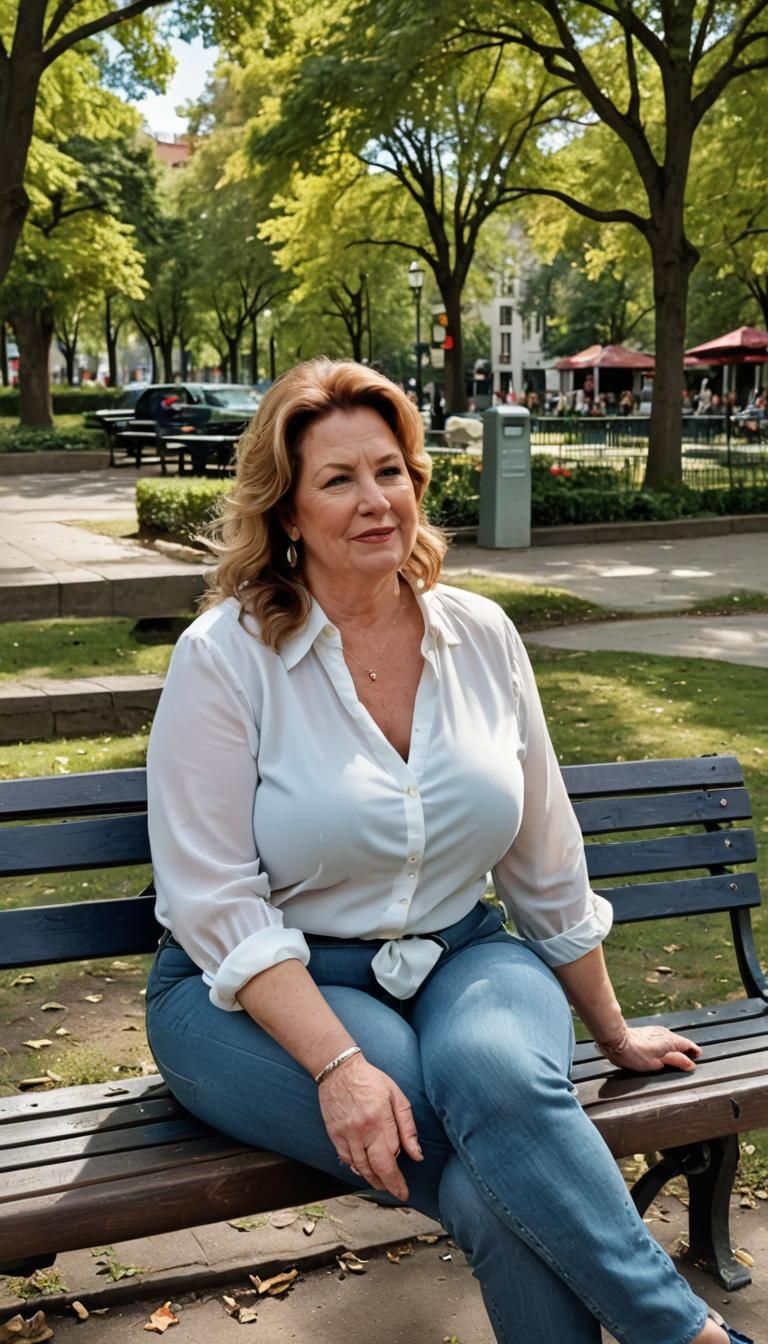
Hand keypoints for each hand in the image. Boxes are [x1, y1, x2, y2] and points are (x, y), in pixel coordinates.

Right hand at [318, 1053, 422, 1199]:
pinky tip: (364, 1169)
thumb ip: (408, 1128)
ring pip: (359, 1168)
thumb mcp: (397, 1097)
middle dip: (386, 1185)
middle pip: (374, 1170)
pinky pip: (345, 1159)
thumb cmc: (371, 1080)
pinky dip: (356, 1168)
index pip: (390, 1162)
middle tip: (395, 1191)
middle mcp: (362, 1131)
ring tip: (382, 1183)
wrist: (339, 1070)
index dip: (397, 1182)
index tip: (403, 1193)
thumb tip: (417, 1155)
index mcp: (380, 1122)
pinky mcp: (334, 1134)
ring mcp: (346, 1134)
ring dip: (372, 1179)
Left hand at [597, 1024, 700, 1072]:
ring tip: (676, 1058)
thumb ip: (676, 1062)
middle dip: (685, 1051)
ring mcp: (656, 1031)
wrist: (616, 1040)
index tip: (697, 1058)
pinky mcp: (647, 1032)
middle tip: (688, 1061)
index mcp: (671, 1041)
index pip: (689, 1045)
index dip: (694, 1052)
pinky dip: (666, 1045)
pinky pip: (662, 1038)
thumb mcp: (658, 1063)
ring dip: (675, 1048)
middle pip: (681, 1042)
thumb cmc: (635, 1053)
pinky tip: (661, 1052)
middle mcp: (665, 1033)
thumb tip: (691, 1064)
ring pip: (671, 1040)